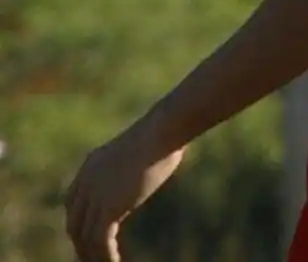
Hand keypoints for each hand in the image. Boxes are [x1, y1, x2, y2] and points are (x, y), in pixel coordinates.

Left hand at [65, 115, 185, 260]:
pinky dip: (105, 256)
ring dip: (93, 256)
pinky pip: (99, 241)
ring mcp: (95, 194)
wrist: (161, 132)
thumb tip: (144, 172)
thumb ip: (129, 168)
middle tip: (93, 258)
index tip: (87, 237)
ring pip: (85, 237)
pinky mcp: (108, 207)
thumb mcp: (137, 152)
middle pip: (74, 223)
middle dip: (81, 244)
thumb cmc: (161, 135)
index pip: (72, 203)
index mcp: (90, 165)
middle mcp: (86, 181)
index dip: (78, 223)